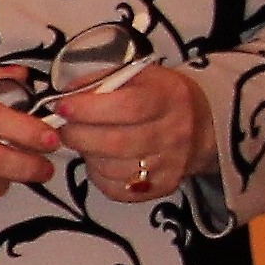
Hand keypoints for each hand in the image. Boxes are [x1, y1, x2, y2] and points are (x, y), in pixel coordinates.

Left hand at [55, 67, 217, 203]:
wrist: (202, 125)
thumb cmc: (160, 95)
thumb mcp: (139, 75)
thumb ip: (104, 79)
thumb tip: (68, 93)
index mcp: (167, 97)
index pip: (127, 106)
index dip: (89, 108)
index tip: (63, 106)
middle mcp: (173, 133)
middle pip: (117, 142)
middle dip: (79, 135)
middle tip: (62, 128)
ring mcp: (170, 164)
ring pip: (115, 169)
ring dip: (87, 155)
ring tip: (83, 141)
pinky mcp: (163, 187)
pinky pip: (120, 190)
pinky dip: (99, 176)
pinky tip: (98, 160)